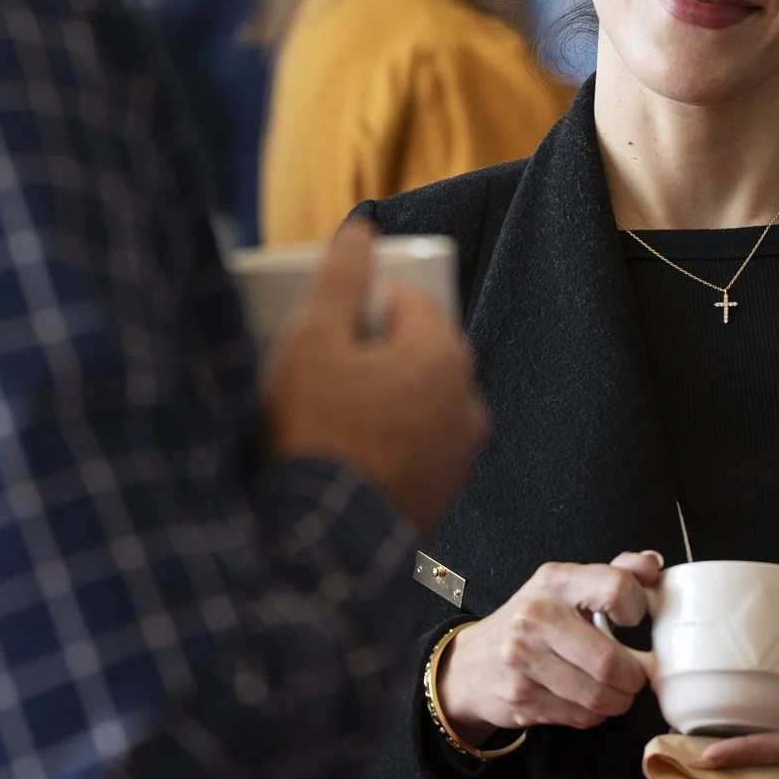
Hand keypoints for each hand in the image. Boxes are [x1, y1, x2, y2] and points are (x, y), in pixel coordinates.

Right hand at [267, 221, 486, 530]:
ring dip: (382, 401)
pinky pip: (416, 450)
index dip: (361, 307)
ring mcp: (459, 454)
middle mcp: (466, 401)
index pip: (406, 299)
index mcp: (443, 355)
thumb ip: (340, 279)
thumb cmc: (317, 436)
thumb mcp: (312, 343)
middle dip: (373, 354)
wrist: (323, 547)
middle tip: (323, 373)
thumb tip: (361, 231)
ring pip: (417, 403)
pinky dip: (388, 445)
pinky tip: (345, 458)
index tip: (327, 330)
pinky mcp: (444, 496)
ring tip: (327, 419)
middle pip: (415, 352)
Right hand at [438, 551, 664, 743]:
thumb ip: (614, 572)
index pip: (617, 589)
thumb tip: (652, 564)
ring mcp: (523, 661)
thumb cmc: (533, 620)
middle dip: (634, 677)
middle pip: (608, 661)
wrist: (472, 664)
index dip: (637, 609)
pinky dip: (593, 714)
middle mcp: (535, 618)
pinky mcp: (521, 699)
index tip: (633, 622)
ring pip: (596, 696)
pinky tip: (588, 702)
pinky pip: (579, 717)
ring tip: (616, 692)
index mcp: (555, 581)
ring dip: (617, 701)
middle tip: (635, 676)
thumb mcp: (567, 585)